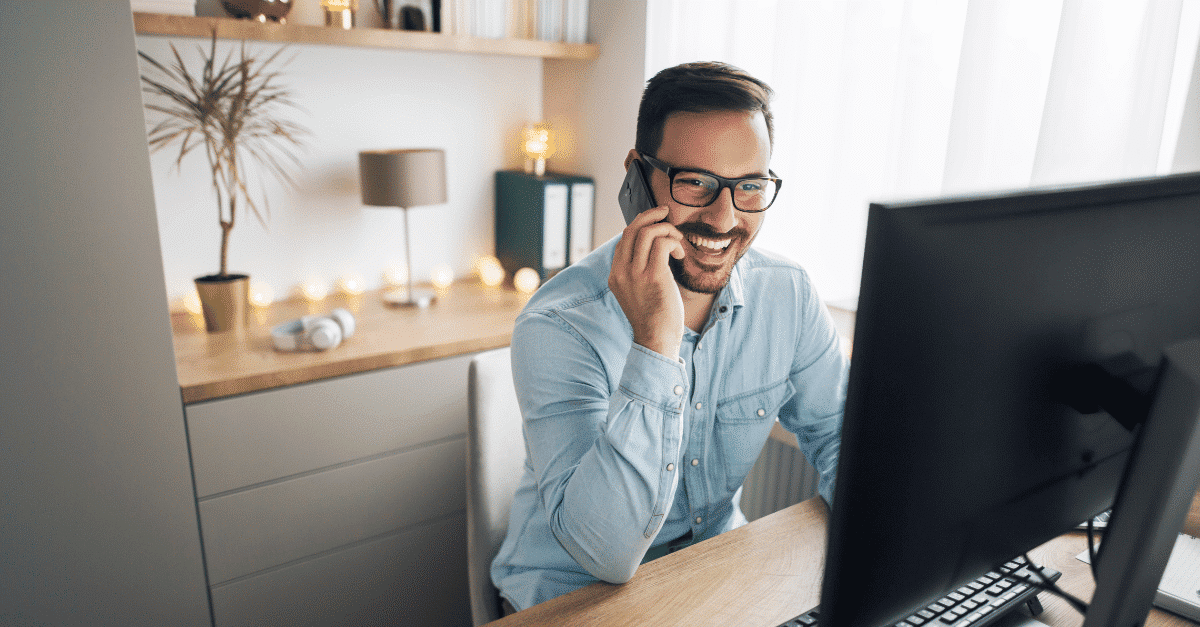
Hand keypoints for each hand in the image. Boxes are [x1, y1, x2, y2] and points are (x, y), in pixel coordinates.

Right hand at [608, 205, 686, 358]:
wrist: (656, 340)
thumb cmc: (653, 318)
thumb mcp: (638, 292)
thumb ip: (639, 272)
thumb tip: (655, 249)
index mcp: (615, 275)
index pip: (623, 240)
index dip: (640, 226)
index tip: (655, 223)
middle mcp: (621, 272)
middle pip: (631, 230)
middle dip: (651, 216)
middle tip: (666, 213)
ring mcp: (635, 274)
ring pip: (647, 232)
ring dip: (666, 230)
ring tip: (677, 242)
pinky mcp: (653, 276)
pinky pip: (662, 244)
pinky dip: (674, 242)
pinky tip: (680, 255)